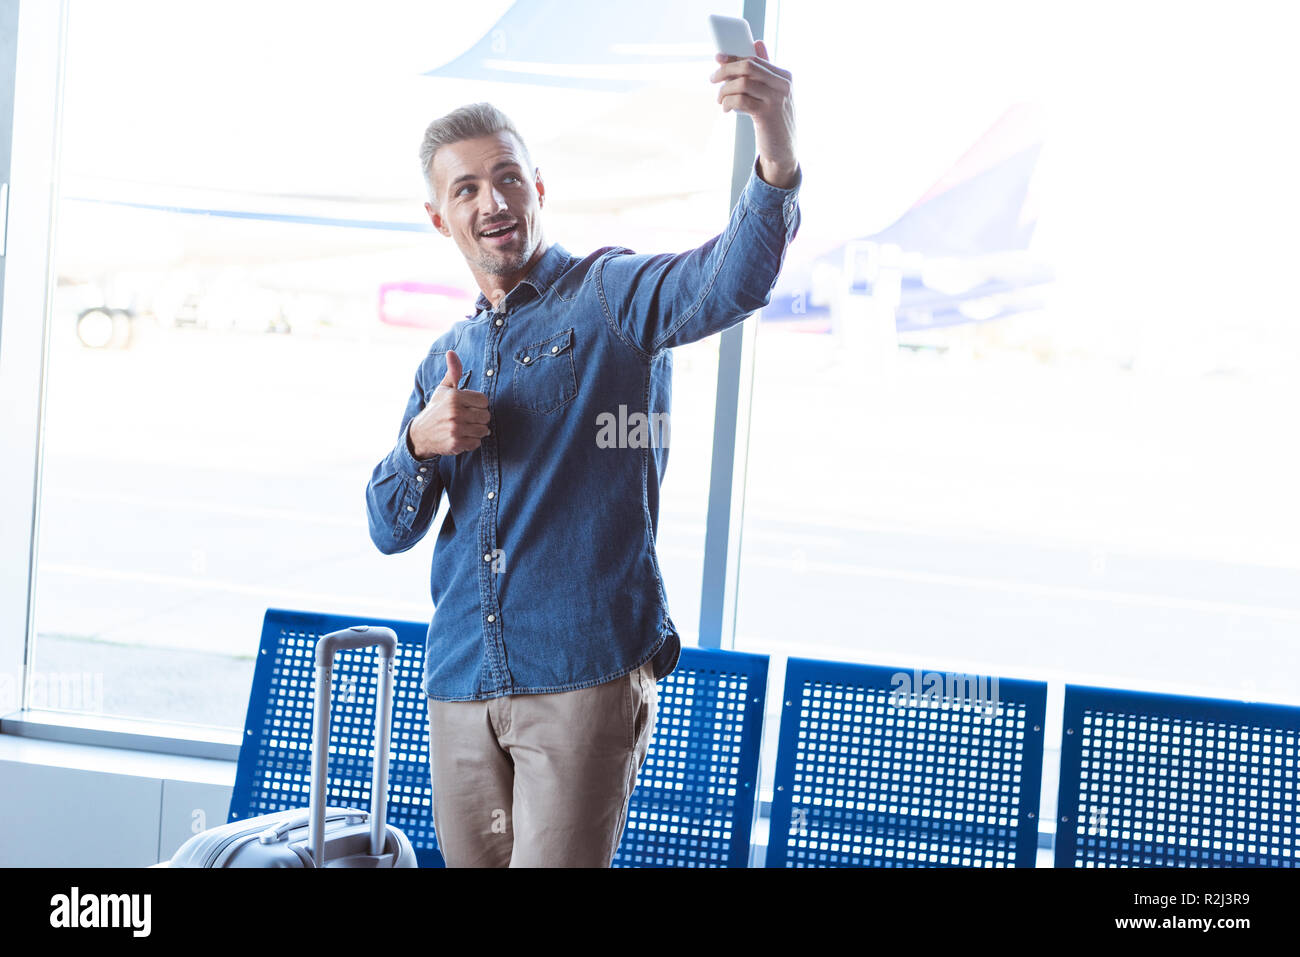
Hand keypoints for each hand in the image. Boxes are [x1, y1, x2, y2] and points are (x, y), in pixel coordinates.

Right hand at [407, 349, 490, 456]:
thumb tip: (451, 352)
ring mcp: (455, 429)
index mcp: (454, 397)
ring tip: (465, 428)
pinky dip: (471, 442)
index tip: (468, 407)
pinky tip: (461, 437)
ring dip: (476, 431)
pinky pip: (477, 443)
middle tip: (467, 419)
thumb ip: (453, 372)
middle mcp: (455, 412)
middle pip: (486, 416)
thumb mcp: (444, 389)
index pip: (484, 401)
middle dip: (479, 418)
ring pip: (484, 430)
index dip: (478, 405)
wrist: (421, 434)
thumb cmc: (436, 409)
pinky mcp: (456, 443)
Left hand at [710, 38, 797, 187]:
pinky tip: (725, 109)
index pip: (755, 59)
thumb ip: (766, 70)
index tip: (718, 58)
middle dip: (726, 70)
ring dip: (725, 90)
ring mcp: (776, 99)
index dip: (734, 57)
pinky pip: (740, 100)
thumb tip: (757, 43)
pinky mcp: (767, 115)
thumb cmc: (775, 121)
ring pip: (742, 82)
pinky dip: (728, 103)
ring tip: (720, 100)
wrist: (783, 151)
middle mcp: (783, 85)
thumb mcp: (774, 94)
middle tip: (713, 79)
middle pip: (748, 66)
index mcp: (784, 76)